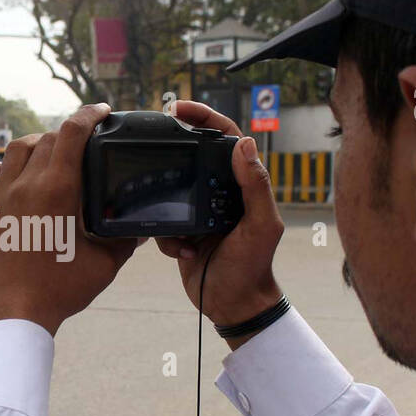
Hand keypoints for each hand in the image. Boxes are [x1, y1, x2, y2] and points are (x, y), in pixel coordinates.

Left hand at [0, 103, 139, 336]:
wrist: (11, 314)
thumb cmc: (58, 292)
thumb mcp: (104, 265)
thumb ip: (125, 241)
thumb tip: (141, 229)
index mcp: (58, 190)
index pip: (73, 132)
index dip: (90, 114)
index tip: (102, 112)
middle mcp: (25, 185)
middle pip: (46, 139)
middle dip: (66, 135)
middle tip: (80, 146)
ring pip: (14, 150)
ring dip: (33, 144)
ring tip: (45, 152)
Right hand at [156, 100, 284, 346]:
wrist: (234, 305)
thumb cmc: (253, 267)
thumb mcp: (260, 226)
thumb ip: (255, 186)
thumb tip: (245, 143)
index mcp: (243, 185)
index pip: (226, 138)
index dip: (205, 118)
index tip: (179, 109)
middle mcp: (221, 192)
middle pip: (194, 155)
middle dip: (175, 152)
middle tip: (155, 145)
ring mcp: (200, 211)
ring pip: (172, 187)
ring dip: (167, 201)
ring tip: (177, 223)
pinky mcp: (182, 232)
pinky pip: (163, 221)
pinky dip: (167, 237)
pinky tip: (182, 249)